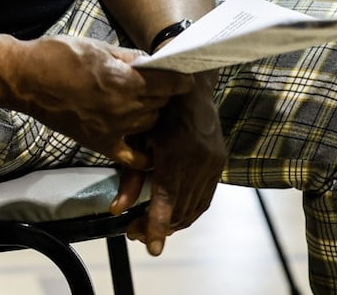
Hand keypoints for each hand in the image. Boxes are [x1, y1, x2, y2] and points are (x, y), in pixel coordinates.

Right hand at [10, 36, 190, 168]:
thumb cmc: (58, 57)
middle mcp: (124, 108)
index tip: (183, 76)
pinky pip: (133, 157)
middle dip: (164, 94)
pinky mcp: (100, 143)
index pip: (170, 84)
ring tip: (147, 105)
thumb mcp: (99, 47)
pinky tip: (148, 146)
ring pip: (151, 126)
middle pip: (162, 105)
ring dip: (152, 115)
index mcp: (125, 80)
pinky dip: (144, 154)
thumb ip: (129, 58)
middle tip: (161, 86)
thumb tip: (151, 62)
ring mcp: (113, 129)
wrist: (26, 80)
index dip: (180, 79)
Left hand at [113, 78, 225, 256]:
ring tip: (152, 226)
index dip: (158, 225)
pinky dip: (189, 211)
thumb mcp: (138, 139)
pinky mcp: (219, 163)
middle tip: (135, 232)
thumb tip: (117, 209)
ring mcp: (212, 163)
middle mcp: (198, 161)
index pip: (167, 199)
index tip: (151, 248)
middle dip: (158, 226)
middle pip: (180, 208)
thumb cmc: (157, 109)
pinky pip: (205, 198)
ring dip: (174, 222)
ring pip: (194, 207)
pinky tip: (173, 213)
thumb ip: (130, 176)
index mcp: (175, 153)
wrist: (191, 87)